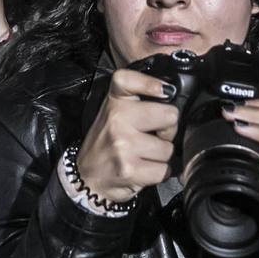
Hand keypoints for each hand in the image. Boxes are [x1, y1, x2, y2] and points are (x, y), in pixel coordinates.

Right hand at [74, 68, 180, 204]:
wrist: (87, 178)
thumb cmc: (107, 144)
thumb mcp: (113, 114)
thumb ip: (137, 100)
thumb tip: (171, 93)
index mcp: (114, 102)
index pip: (130, 80)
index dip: (151, 83)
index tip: (164, 90)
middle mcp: (117, 118)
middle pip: (169, 116)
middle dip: (168, 130)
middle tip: (153, 135)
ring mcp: (123, 144)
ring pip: (168, 148)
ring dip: (161, 156)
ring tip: (143, 156)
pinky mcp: (129, 169)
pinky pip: (163, 170)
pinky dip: (158, 173)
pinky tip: (143, 170)